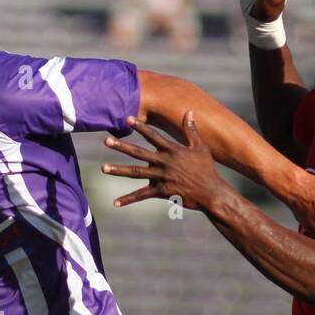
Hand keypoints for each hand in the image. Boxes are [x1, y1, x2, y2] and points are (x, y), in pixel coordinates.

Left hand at [102, 112, 226, 211]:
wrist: (211, 192)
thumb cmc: (206, 169)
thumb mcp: (200, 147)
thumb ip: (191, 130)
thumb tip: (189, 111)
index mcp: (172, 150)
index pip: (153, 136)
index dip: (140, 127)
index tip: (127, 119)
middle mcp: (164, 162)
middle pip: (139, 153)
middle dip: (122, 146)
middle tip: (106, 140)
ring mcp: (161, 177)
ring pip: (136, 173)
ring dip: (118, 170)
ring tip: (103, 168)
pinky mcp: (161, 192)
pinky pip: (141, 195)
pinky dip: (128, 199)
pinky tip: (115, 203)